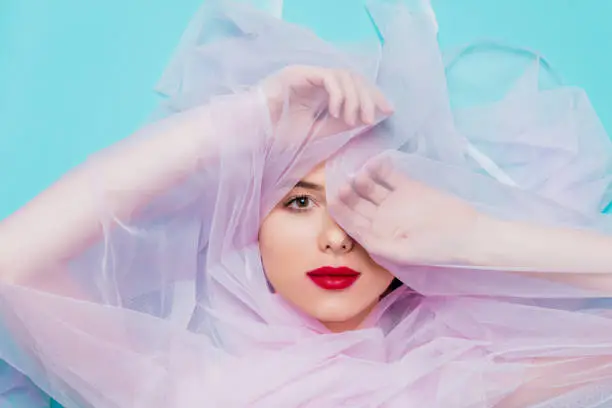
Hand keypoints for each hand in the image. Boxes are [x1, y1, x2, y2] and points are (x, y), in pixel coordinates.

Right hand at [260, 65, 392, 128]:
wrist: (256, 136)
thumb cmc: (281, 135)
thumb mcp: (320, 132)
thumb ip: (342, 123)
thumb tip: (368, 117)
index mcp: (323, 91)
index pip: (355, 85)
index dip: (373, 95)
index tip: (388, 110)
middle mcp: (316, 79)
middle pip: (354, 77)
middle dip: (368, 97)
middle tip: (371, 118)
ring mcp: (307, 74)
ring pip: (344, 75)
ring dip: (355, 98)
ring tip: (353, 120)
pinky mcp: (298, 74)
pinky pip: (328, 78)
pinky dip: (338, 95)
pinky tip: (337, 112)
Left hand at [330, 158, 485, 265]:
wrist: (468, 234)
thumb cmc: (436, 249)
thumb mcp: (403, 253)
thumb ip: (378, 245)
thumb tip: (356, 234)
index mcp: (377, 235)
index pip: (351, 222)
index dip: (341, 211)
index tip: (333, 200)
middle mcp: (381, 217)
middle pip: (358, 202)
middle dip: (349, 193)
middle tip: (344, 185)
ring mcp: (393, 201)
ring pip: (370, 187)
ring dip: (363, 179)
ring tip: (361, 174)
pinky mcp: (408, 187)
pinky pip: (389, 175)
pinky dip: (381, 167)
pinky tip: (376, 162)